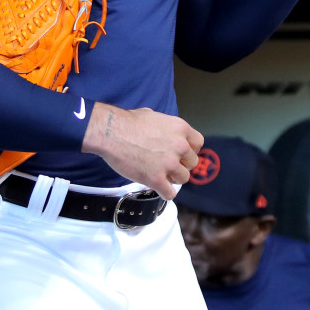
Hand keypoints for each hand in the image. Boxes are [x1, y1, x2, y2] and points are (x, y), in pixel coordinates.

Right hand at [80, 103, 203, 197]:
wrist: (111, 132)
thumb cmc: (127, 122)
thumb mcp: (154, 115)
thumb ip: (166, 126)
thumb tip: (165, 130)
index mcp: (181, 128)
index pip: (198, 143)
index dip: (189, 150)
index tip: (181, 154)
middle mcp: (180, 145)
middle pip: (192, 163)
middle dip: (181, 164)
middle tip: (167, 164)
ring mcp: (169, 163)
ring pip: (183, 179)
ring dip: (173, 178)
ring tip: (160, 175)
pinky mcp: (157, 178)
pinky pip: (170, 193)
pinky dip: (165, 192)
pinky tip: (158, 187)